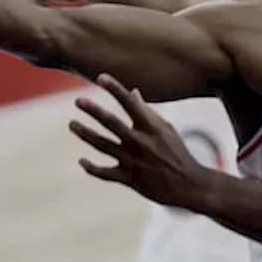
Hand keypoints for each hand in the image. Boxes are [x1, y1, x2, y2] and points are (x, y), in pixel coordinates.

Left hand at [70, 74, 215, 210]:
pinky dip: (91, 167)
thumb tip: (133, 92)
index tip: (101, 77)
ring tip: (72, 124)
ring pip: (102, 145)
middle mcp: (140, 142)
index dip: (115, 89)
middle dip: (94, 111)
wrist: (188, 185)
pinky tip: (81, 160)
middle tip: (78, 100)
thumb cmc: (178, 153)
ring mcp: (132, 161)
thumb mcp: (165, 129)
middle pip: (112, 123)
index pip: (131, 103)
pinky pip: (104, 172)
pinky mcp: (129, 179)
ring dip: (86, 133)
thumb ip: (147, 112)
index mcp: (151, 128)